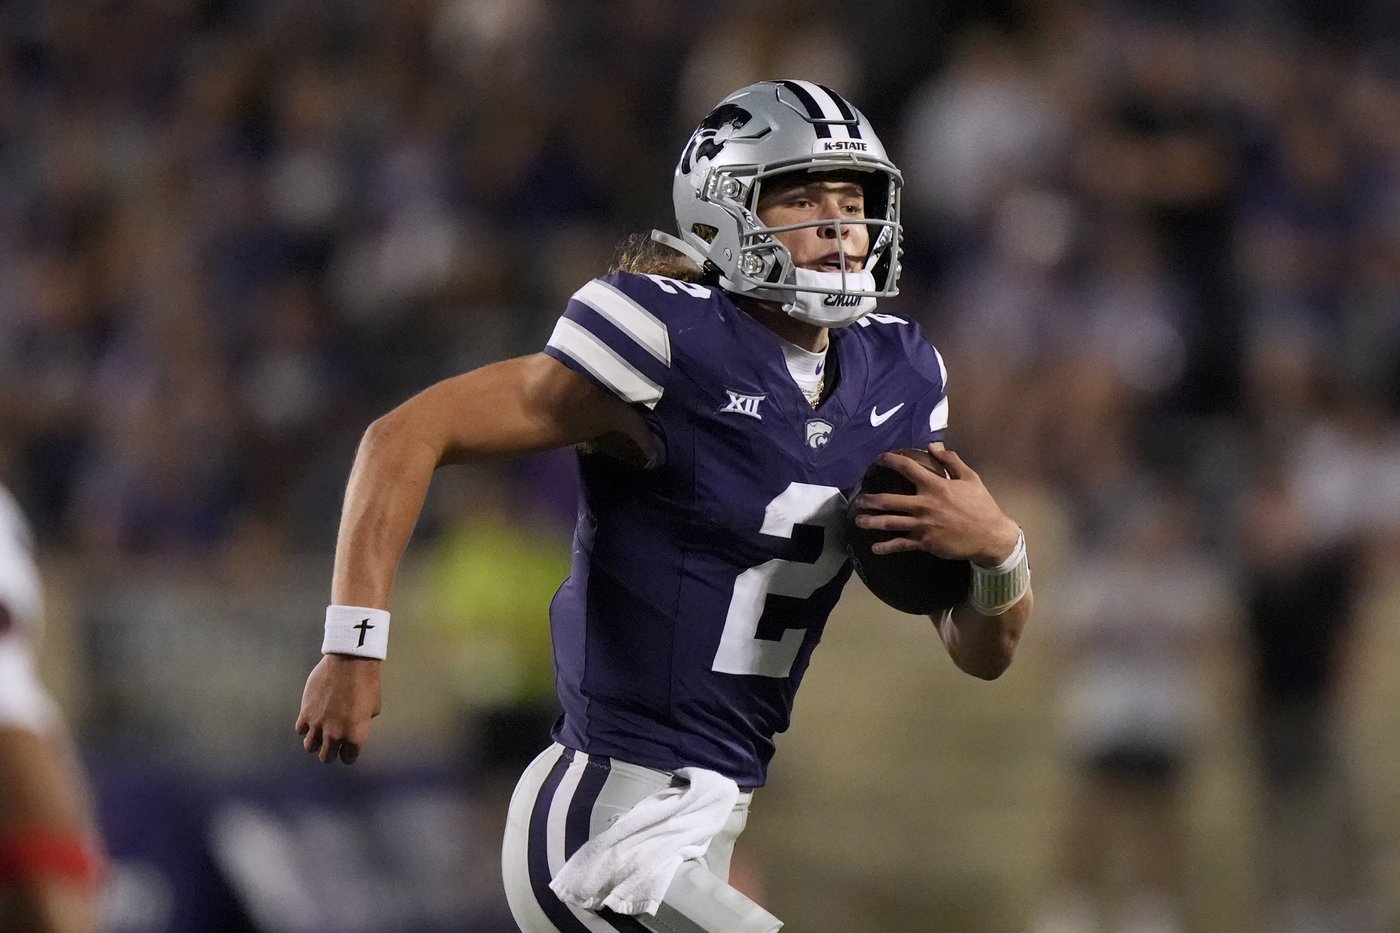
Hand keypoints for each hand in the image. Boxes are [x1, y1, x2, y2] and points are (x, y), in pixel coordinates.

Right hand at [295, 654, 381, 763]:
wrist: (350, 662)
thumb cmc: (368, 682)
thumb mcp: (374, 707)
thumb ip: (362, 723)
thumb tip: (354, 725)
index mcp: (355, 735)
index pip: (348, 758)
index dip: (349, 754)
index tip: (348, 749)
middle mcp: (335, 734)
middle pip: (326, 757)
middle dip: (330, 753)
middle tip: (333, 745)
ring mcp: (318, 724)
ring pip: (310, 747)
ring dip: (316, 743)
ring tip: (320, 734)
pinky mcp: (305, 712)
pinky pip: (300, 730)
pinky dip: (305, 728)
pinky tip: (312, 721)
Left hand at [852, 445, 1019, 564]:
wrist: (990, 535)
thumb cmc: (981, 505)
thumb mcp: (970, 478)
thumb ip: (950, 460)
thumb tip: (932, 444)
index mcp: (935, 486)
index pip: (907, 468)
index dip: (890, 460)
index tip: (879, 459)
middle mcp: (924, 505)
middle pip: (888, 500)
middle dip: (870, 500)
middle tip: (858, 500)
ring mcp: (923, 525)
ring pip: (890, 523)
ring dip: (871, 522)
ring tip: (859, 521)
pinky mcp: (925, 543)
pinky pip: (901, 544)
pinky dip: (886, 547)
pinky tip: (875, 548)